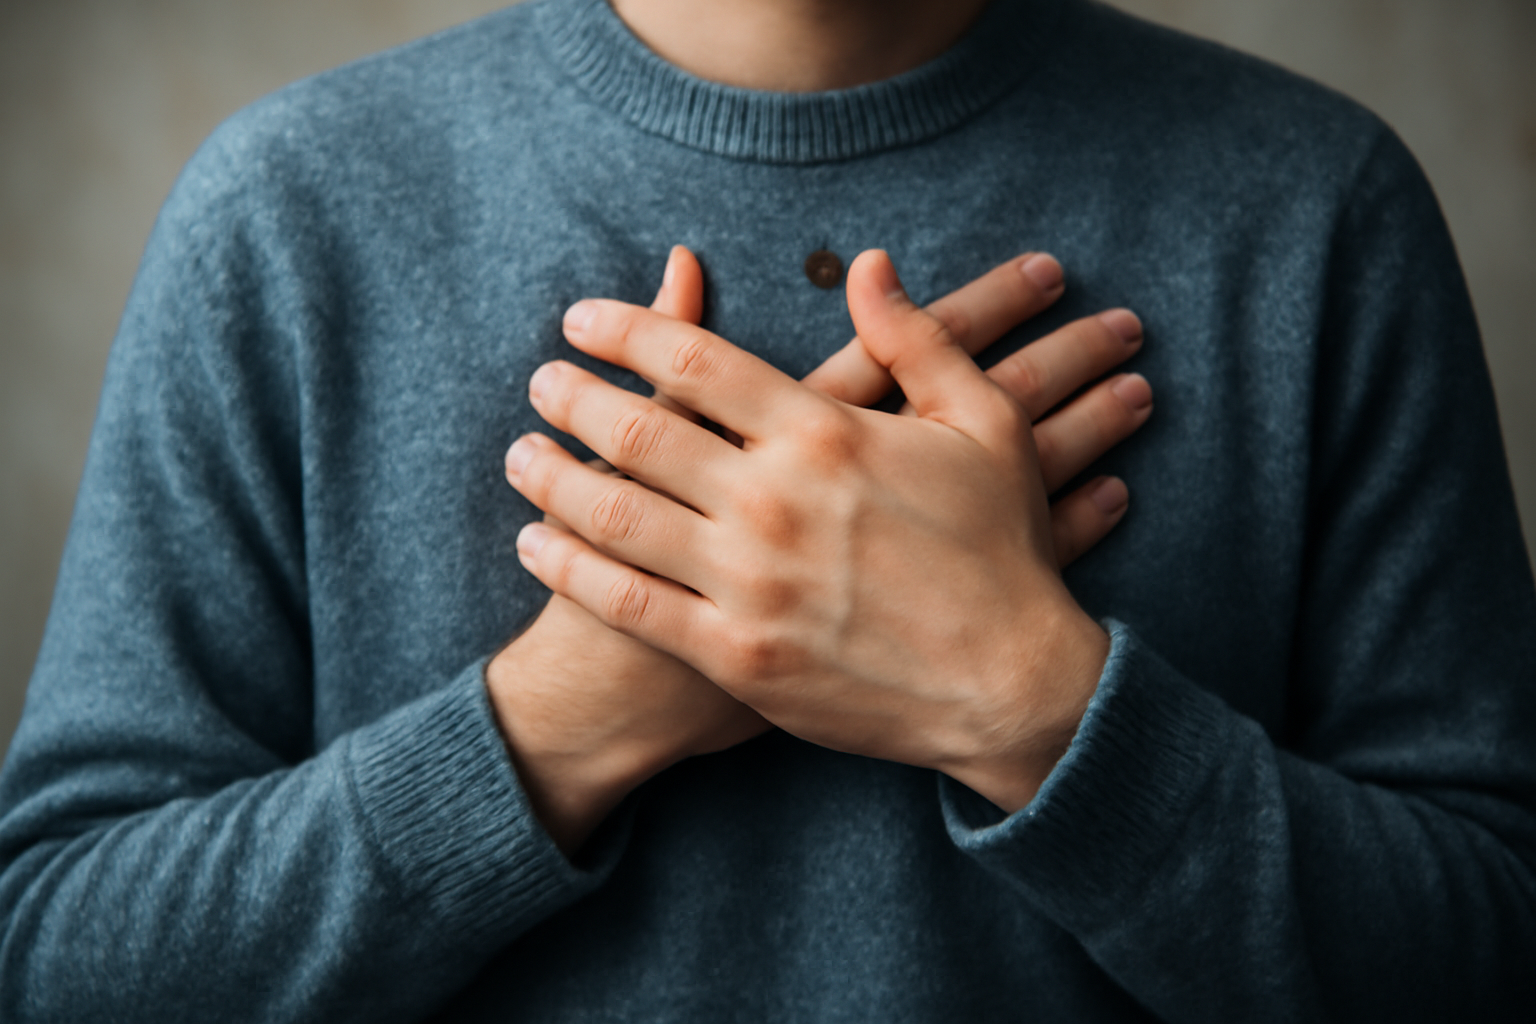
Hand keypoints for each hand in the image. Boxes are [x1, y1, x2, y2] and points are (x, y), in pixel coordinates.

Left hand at [507, 250, 1134, 814]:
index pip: (691, 361)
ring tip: (520, 455)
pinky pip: (626, 603)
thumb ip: (917, 337)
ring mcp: (748, 583)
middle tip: (539, 382)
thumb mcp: (984, 423)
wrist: (1012, 683)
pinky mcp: (736, 655)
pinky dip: (568, 568)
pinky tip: (535, 544)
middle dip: (570, 397)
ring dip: (549, 477)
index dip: (622, 331)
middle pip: (634, 431)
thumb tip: (868, 262)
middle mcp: (772, 500)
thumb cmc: (1001, 550)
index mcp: (823, 433)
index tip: (579, 320)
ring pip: (613, 515)